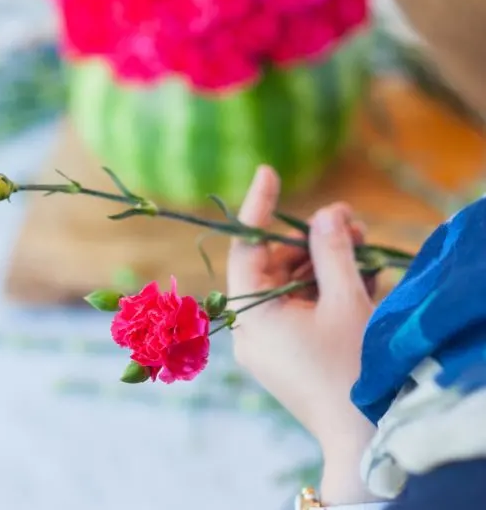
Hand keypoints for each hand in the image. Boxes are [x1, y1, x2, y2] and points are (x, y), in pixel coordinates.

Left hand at [227, 166, 376, 504]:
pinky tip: (361, 282)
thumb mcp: (345, 300)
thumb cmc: (352, 365)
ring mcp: (267, 344)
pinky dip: (325, 294)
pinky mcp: (286, 355)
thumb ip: (333, 249)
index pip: (247, 247)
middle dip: (314, 242)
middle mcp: (250, 328)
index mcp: (252, 313)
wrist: (362, 439)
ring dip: (327, 266)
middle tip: (353, 225)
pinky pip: (299, 311)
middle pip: (276, 265)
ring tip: (366, 254)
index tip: (269, 172)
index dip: (259, 206)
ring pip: (291, 287)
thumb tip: (327, 211)